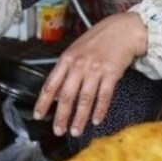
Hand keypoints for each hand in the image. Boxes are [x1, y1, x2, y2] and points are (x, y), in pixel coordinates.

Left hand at [33, 11, 147, 137]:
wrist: (122, 30)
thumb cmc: (99, 40)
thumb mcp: (76, 50)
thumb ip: (65, 70)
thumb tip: (56, 94)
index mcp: (67, 59)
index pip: (51, 84)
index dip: (43, 102)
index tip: (38, 115)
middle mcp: (79, 65)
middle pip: (67, 95)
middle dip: (62, 116)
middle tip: (58, 131)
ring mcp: (96, 69)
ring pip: (85, 99)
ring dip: (80, 118)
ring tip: (76, 131)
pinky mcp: (111, 74)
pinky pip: (104, 96)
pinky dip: (99, 110)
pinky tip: (96, 120)